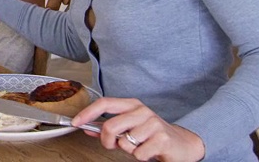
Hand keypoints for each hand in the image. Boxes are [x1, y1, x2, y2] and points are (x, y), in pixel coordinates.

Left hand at [71, 97, 204, 161]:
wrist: (182, 144)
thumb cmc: (152, 135)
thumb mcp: (129, 127)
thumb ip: (107, 127)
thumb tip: (86, 128)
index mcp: (131, 104)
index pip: (104, 103)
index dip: (87, 113)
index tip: (76, 122)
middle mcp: (142, 111)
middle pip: (110, 126)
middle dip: (107, 141)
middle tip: (113, 145)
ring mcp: (153, 123)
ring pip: (124, 142)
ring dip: (128, 150)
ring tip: (140, 146)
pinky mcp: (162, 138)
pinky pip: (137, 154)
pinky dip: (140, 157)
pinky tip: (149, 151)